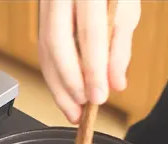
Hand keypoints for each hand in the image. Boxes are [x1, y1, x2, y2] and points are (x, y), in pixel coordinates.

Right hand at [37, 0, 140, 123]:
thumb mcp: (125, 8)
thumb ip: (120, 46)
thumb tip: (115, 83)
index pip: (89, 33)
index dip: (92, 69)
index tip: (98, 97)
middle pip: (57, 41)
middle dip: (69, 80)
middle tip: (82, 107)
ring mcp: (47, 0)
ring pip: (44, 46)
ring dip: (58, 84)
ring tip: (72, 109)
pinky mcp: (41, 11)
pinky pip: (42, 45)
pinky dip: (53, 72)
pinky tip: (64, 92)